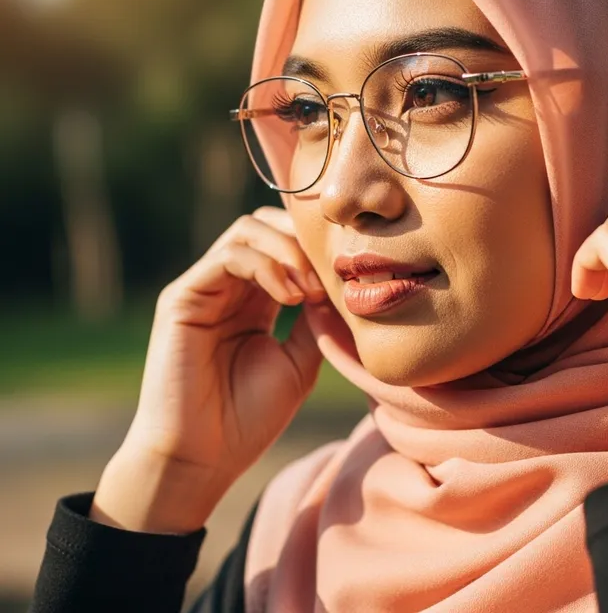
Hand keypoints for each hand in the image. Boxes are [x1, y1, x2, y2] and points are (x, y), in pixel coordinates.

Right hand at [92, 207, 327, 532]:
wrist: (202, 459)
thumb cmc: (248, 418)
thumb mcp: (300, 363)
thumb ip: (316, 321)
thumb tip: (341, 286)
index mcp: (255, 299)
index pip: (284, 244)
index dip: (316, 248)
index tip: (347, 274)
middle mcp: (227, 287)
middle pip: (265, 225)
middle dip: (302, 238)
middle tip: (329, 273)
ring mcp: (203, 288)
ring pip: (247, 231)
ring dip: (288, 251)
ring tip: (309, 291)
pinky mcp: (182, 297)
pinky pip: (228, 256)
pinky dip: (266, 265)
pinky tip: (290, 296)